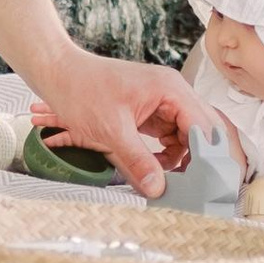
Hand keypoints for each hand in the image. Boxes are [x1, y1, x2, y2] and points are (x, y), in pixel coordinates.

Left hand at [23, 46, 203, 195]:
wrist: (58, 73)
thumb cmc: (81, 90)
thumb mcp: (111, 131)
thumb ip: (138, 160)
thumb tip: (157, 189)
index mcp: (170, 89)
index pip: (203, 126)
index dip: (205, 156)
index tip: (201, 183)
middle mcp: (172, 93)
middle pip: (200, 130)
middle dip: (196, 158)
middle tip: (188, 185)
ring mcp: (162, 102)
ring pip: (186, 135)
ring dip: (179, 157)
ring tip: (164, 175)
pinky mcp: (150, 111)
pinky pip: (169, 135)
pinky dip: (165, 152)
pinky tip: (154, 165)